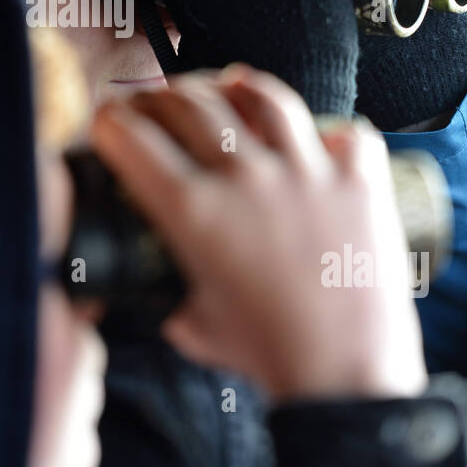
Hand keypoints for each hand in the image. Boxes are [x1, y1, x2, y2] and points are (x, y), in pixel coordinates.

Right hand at [92, 65, 427, 402]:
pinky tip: (318, 138)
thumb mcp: (196, 326)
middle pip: (189, 102)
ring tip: (226, 89)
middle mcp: (246, 178)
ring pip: (262, 95)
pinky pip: (344, 131)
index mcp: (193, 212)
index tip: (108, 122)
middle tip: (157, 105)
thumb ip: (170, 300)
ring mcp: (307, 172)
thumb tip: (162, 297)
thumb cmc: (270, 358)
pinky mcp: (358, 181)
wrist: (347, 379)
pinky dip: (329, 132)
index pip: (131, 138)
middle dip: (160, 95)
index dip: (109, 121)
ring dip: (234, 87)